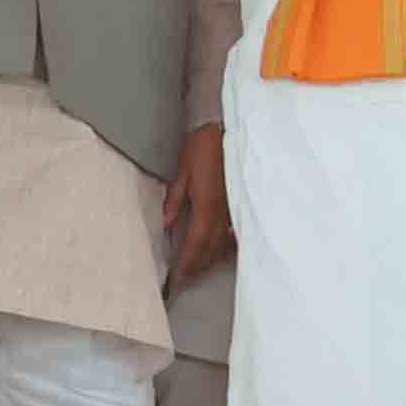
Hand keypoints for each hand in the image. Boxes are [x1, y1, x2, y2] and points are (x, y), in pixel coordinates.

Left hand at [163, 122, 230, 286]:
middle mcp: (222, 211)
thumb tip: (166, 223)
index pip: (196, 242)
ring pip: (224, 241)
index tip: (179, 277)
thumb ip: (175, 198)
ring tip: (201, 268)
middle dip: (198, 264)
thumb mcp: (182, 169)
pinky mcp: (239, 200)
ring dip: (212, 257)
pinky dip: (227, 243)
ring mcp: (233, 206)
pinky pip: (234, 229)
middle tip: (187, 278)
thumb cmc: (202, 146)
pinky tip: (223, 248)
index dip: (188, 261)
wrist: (228, 127)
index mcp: (206, 205)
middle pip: (211, 247)